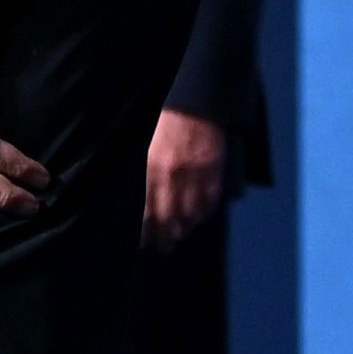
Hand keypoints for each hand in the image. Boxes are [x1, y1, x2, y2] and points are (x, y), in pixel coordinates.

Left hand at [141, 108, 232, 252]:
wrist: (195, 105)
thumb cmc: (165, 124)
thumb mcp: (144, 147)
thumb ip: (143, 174)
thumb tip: (138, 202)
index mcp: (149, 170)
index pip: (145, 211)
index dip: (144, 232)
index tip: (142, 242)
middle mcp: (171, 177)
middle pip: (168, 219)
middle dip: (165, 237)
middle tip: (163, 247)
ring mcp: (195, 176)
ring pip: (190, 215)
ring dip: (184, 229)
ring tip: (179, 235)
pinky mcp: (214, 173)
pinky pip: (210, 203)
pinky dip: (203, 214)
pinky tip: (197, 218)